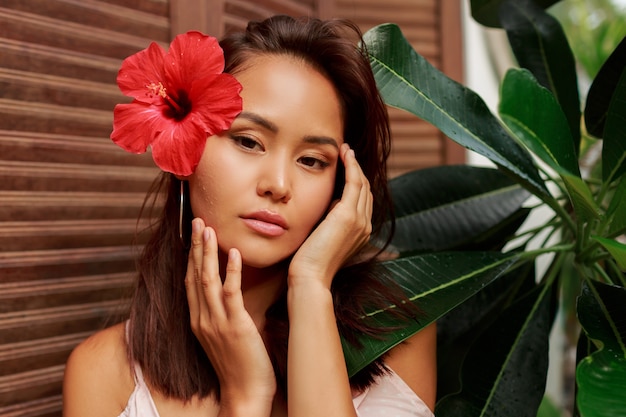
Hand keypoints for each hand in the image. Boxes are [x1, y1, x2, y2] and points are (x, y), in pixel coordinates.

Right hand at [185, 218, 275, 413]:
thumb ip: (223, 314)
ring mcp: (216, 323)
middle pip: (194, 275)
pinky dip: (231, 272)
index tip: (192, 235)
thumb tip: (229, 294)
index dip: (191, 257)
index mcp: (198, 320)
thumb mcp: (224, 335)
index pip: (190, 281)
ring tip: (209, 229)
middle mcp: (202, 319)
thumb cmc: (239, 364)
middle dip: (195, 246)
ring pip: (207, 280)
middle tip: (197, 221)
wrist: (245, 393)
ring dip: (207, 253)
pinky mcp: (235, 326)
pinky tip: (233, 253)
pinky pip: (230, 294)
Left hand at [288, 143, 372, 288]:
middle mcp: (365, 225)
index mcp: (360, 231)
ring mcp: (359, 220)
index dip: (356, 180)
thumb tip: (325, 205)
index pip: (362, 199)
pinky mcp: (349, 216)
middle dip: (357, 169)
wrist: (310, 276)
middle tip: (346, 152)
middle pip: (365, 189)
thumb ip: (328, 222)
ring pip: (362, 183)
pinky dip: (352, 166)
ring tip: (345, 150)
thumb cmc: (309, 260)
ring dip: (355, 164)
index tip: (346, 165)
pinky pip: (355, 182)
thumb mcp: (322, 237)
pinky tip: (345, 155)